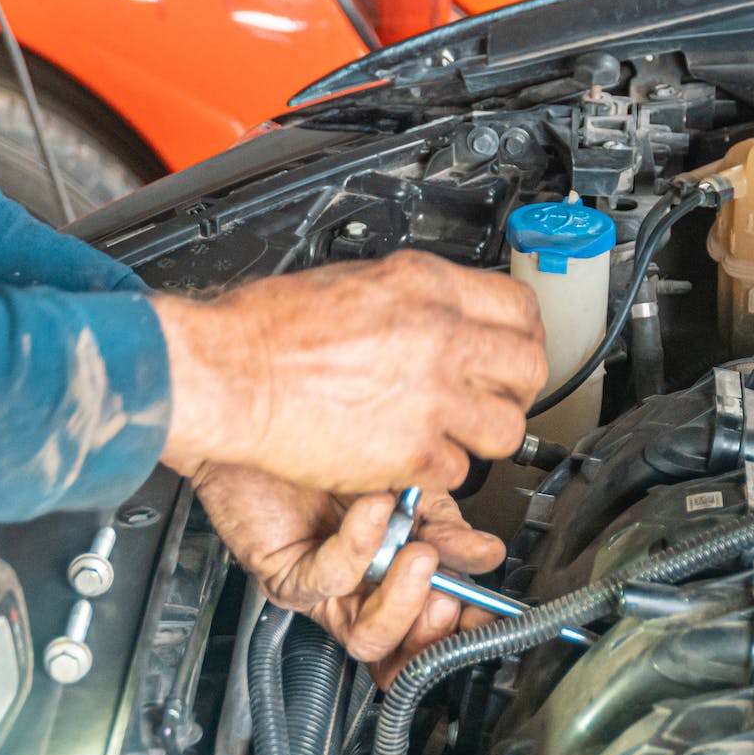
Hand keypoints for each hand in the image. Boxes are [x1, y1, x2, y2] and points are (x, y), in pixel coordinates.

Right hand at [154, 250, 545, 495]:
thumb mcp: (356, 280)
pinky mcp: (411, 451)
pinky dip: (434, 473)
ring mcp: (432, 397)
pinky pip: (455, 473)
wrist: (224, 370)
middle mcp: (441, 337)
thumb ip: (412, 299)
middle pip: (529, 369)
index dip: (523, 337)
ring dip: (482, 437)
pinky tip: (407, 460)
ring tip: (452, 436)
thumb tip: (439, 314)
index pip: (520, 309)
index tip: (512, 351)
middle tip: (491, 399)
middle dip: (515, 390)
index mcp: (427, 286)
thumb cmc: (265, 329)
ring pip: (506, 430)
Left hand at [194, 465, 500, 683]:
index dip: (462, 632)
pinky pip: (331, 580)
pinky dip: (360, 543)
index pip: (433, 629)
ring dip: (402, 601)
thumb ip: (445, 525)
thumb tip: (485, 555)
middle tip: (449, 590)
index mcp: (396, 575)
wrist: (267, 414)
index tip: (487, 613)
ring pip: (366, 638)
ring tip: (419, 555)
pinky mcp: (287, 576)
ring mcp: (324, 591)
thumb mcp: (411, 485)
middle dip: (435, 629)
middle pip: (401, 655)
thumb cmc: (333, 447)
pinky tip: (374, 507)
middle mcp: (360, 592)